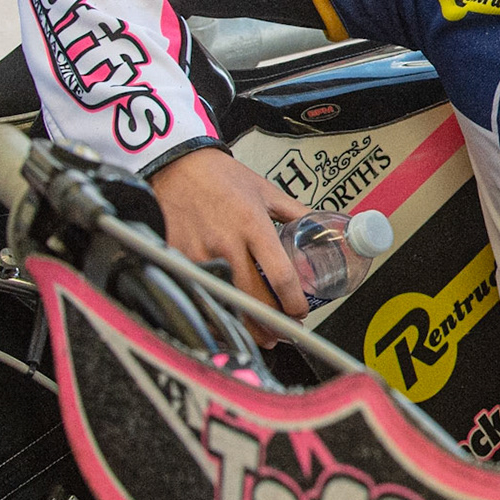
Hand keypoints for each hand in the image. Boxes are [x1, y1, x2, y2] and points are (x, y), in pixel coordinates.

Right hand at [150, 147, 307, 339]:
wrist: (178, 165)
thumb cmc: (222, 177)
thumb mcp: (267, 191)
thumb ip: (296, 212)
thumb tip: (323, 226)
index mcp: (253, 225)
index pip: (279, 274)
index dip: (292, 301)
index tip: (300, 312)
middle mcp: (226, 242)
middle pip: (252, 297)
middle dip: (271, 324)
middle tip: (283, 333)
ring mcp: (198, 253)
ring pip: (224, 301)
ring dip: (243, 324)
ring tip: (260, 335)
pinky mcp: (176, 258)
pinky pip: (198, 293)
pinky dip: (214, 311)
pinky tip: (226, 320)